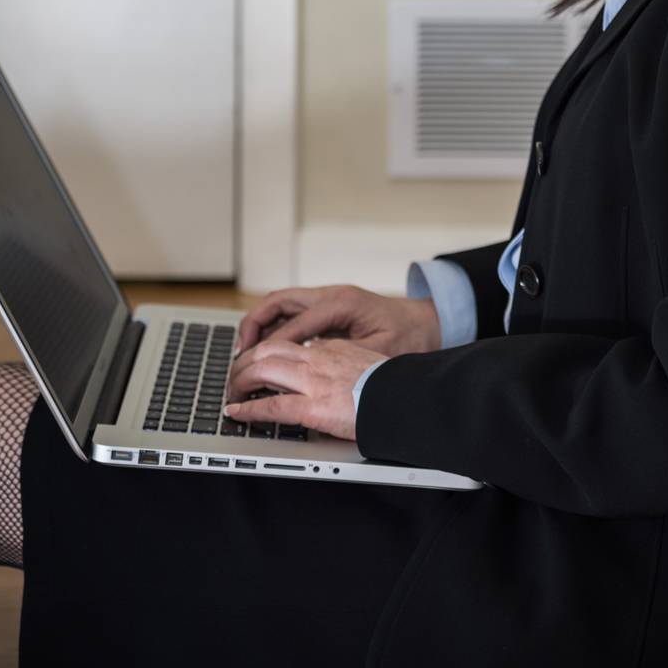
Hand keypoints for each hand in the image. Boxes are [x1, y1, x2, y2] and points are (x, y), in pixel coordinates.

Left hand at [225, 337, 386, 441]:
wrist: (406, 398)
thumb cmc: (391, 386)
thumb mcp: (363, 361)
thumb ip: (342, 361)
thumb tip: (331, 369)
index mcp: (331, 348)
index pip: (288, 343)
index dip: (266, 353)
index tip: (257, 362)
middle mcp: (318, 359)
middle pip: (267, 349)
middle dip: (245, 362)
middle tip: (236, 375)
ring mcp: (314, 382)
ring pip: (262, 370)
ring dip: (241, 380)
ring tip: (231, 391)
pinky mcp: (313, 408)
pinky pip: (271, 406)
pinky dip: (249, 409)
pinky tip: (237, 412)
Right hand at [234, 283, 441, 359]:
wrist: (429, 322)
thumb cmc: (409, 336)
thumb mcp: (381, 353)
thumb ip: (346, 360)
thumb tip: (313, 372)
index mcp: (341, 303)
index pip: (294, 324)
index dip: (270, 347)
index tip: (252, 368)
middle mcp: (330, 296)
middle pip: (278, 302)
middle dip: (253, 325)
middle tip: (239, 354)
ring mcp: (327, 300)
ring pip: (281, 305)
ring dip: (260, 325)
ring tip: (244, 353)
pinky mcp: (327, 309)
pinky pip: (291, 314)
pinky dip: (273, 328)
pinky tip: (266, 349)